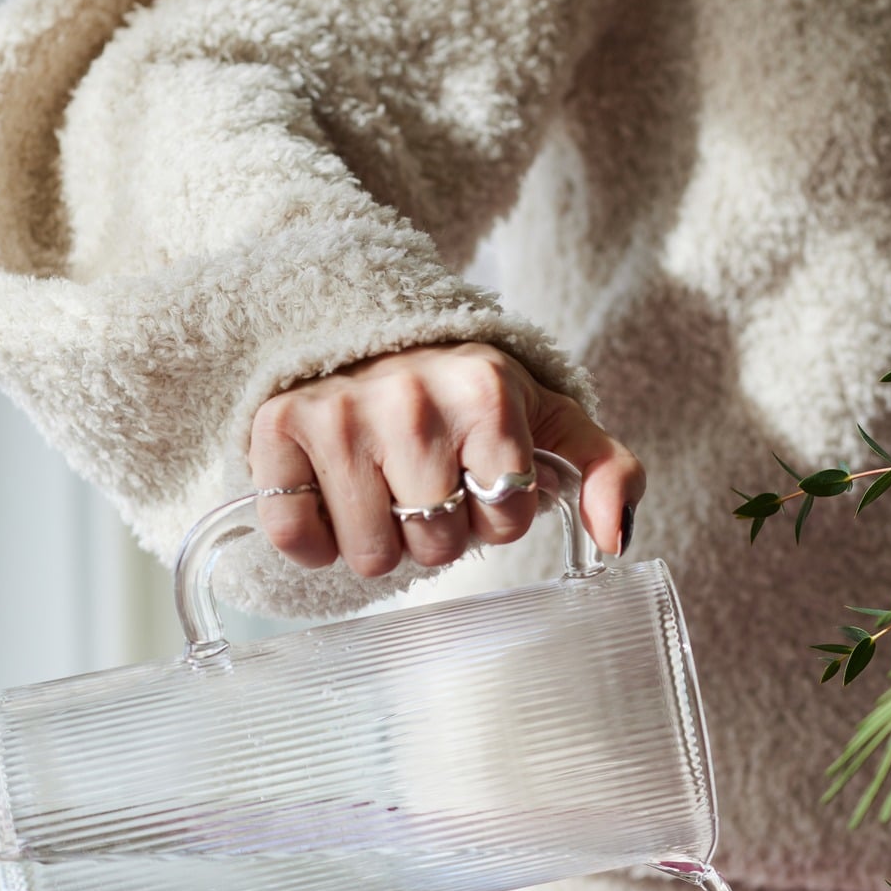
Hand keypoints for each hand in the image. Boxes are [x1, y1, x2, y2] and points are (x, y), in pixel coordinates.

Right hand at [249, 344, 644, 576]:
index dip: (497, 514)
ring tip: (381, 490)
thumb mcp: (552, 422)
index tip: (480, 477)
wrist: (374, 337)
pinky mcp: (276, 427)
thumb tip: (614, 538)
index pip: (505, 519)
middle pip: (435, 545)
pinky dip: (314, 542)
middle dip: (436, 533)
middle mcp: (409, 396)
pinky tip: (332, 501)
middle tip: (425, 487)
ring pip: (369, 554)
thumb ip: (607, 472)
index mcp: (486, 389)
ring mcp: (336, 411)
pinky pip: (296, 537)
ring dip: (379, 541)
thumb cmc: (470, 398)